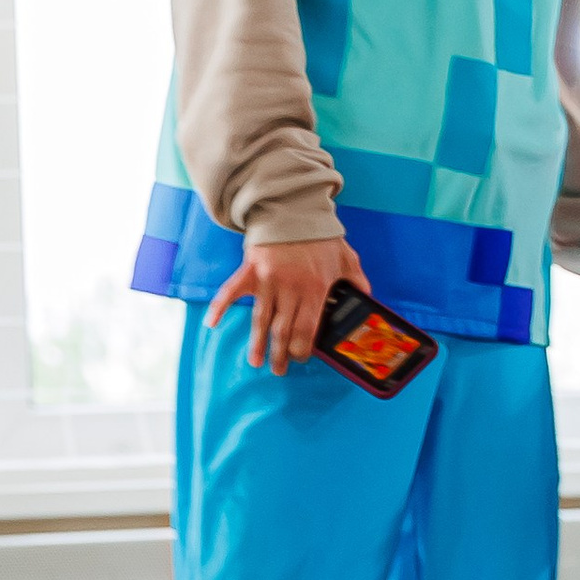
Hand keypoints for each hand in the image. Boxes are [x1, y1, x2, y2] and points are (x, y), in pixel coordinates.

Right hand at [208, 235, 366, 375]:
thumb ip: (356, 280)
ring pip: (261, 320)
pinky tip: (212, 324)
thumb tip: (367, 299)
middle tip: (279, 370)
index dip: (303, 349)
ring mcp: (268, 280)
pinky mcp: (250, 270)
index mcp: (315, 288)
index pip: (307, 329)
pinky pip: (231, 292)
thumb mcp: (346, 257)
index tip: (301, 358)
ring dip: (257, 343)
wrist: (294, 209)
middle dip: (281, 354)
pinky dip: (220, 308)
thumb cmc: (321, 235)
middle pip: (283, 330)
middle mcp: (290, 288)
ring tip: (256, 362)